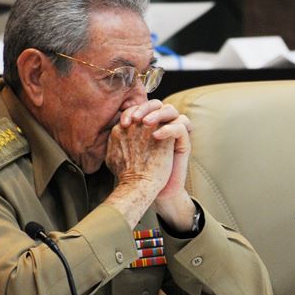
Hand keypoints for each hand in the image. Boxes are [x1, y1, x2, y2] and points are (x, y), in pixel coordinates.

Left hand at [106, 100, 194, 228]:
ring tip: (147, 124)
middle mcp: (162, 126)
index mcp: (148, 125)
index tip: (123, 122)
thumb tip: (110, 125)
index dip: (133, 109)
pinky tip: (156, 136)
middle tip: (137, 118)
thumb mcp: (120, 151)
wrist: (148, 190)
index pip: (143, 106)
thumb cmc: (130, 171)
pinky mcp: (184, 143)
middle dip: (146, 108)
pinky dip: (168, 129)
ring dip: (158, 114)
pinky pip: (180, 127)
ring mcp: (174, 133)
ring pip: (171, 110)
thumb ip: (117, 136)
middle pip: (157, 104)